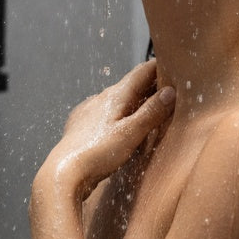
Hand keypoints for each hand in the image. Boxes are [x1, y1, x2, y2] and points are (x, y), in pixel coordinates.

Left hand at [38, 60, 175, 200]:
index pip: (142, 71)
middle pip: (131, 84)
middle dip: (150, 84)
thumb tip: (170, 91)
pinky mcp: (82, 125)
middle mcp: (101, 97)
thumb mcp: (131, 133)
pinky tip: (120, 124)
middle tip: (170, 87)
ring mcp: (90, 110)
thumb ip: (151, 112)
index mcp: (116, 94)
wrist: (63, 173)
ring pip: (117, 99)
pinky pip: (105, 112)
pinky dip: (119, 113)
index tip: (175, 65)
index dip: (159, 67)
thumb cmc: (97, 153)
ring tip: (149, 107)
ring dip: (135, 100)